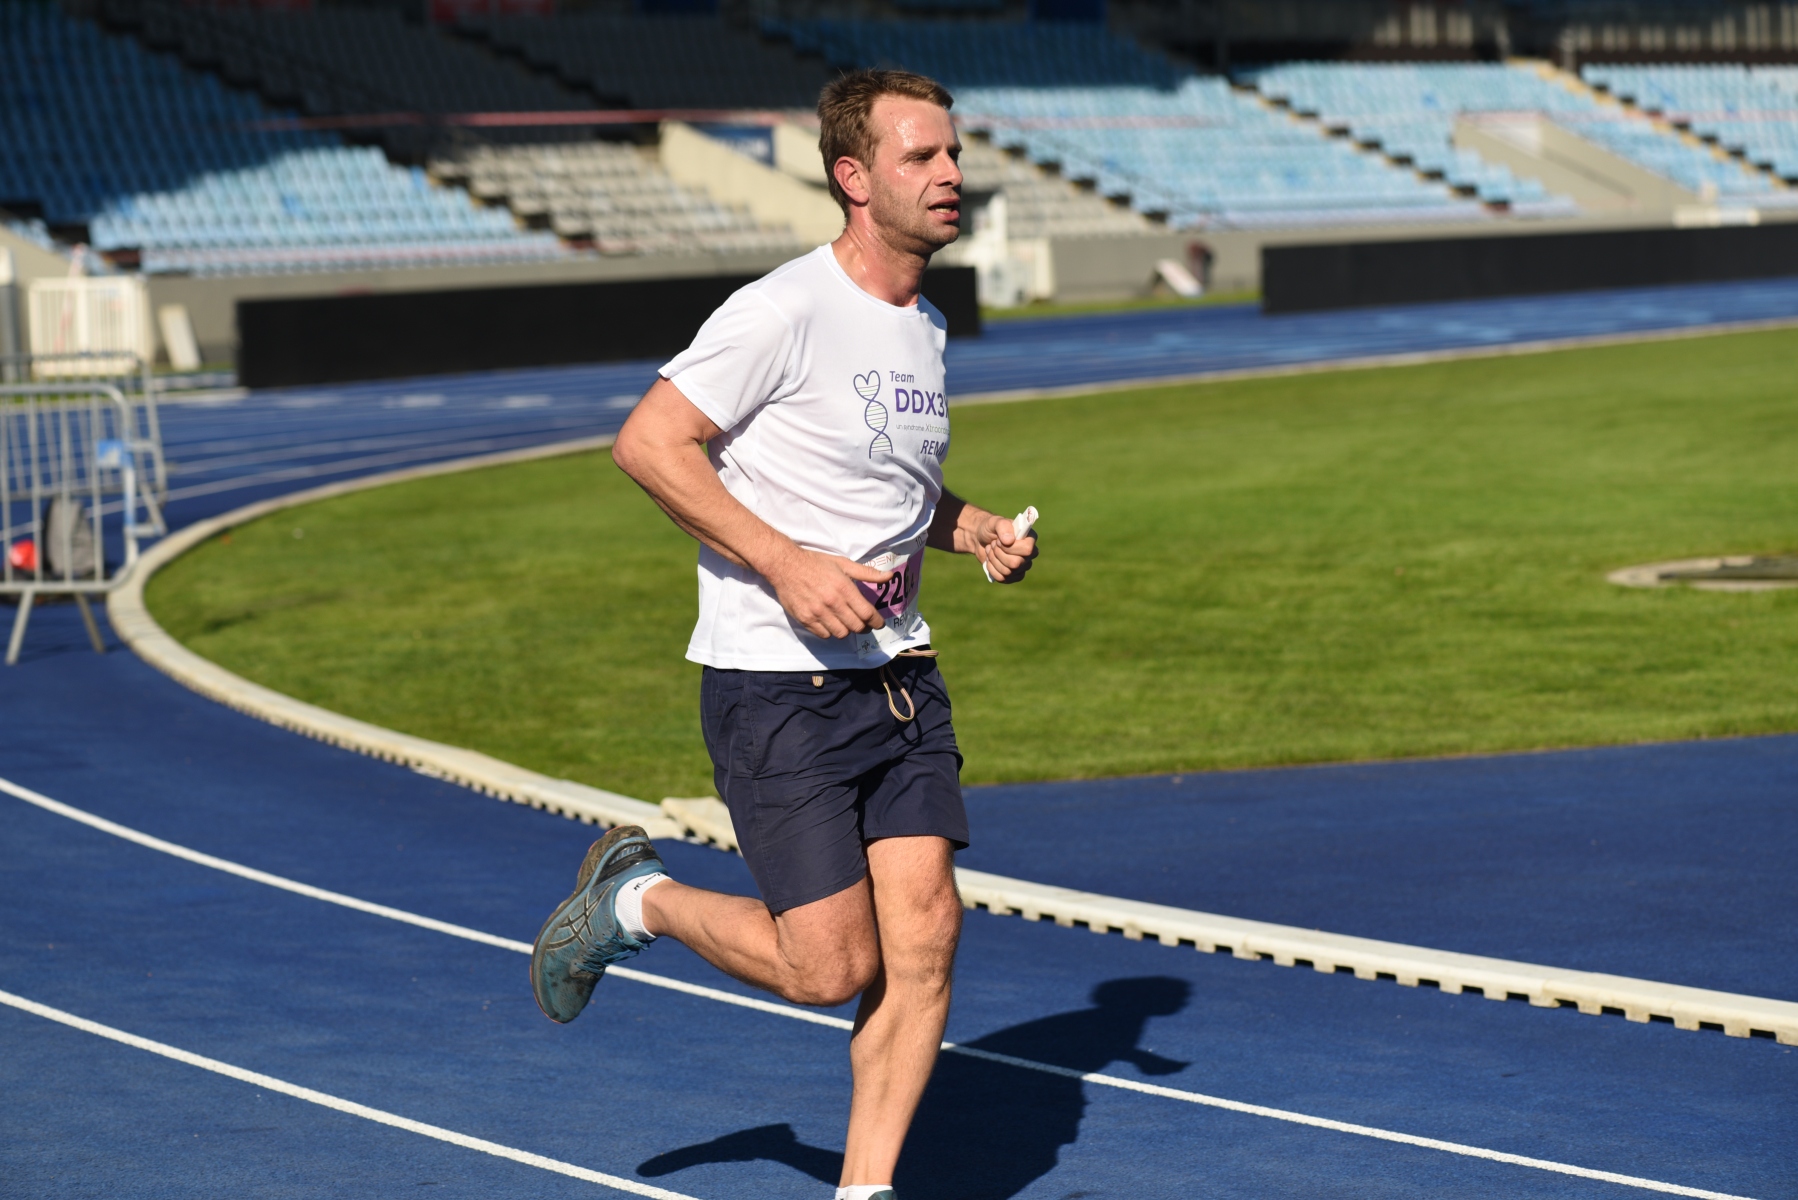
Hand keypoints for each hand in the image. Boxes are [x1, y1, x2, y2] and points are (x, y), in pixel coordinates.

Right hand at [764, 547, 893, 639]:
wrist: (786, 565)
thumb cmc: (816, 563)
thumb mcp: (843, 563)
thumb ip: (867, 573)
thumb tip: (889, 576)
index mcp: (844, 588)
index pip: (867, 613)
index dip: (876, 622)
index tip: (879, 623)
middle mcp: (832, 603)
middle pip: (856, 626)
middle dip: (864, 627)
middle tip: (864, 624)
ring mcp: (817, 613)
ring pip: (841, 633)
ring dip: (847, 630)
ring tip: (847, 623)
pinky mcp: (805, 619)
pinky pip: (824, 635)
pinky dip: (831, 632)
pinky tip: (831, 623)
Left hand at [975, 513, 1037, 583]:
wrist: (981, 539)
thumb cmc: (990, 528)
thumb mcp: (995, 522)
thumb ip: (1003, 526)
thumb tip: (1009, 541)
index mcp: (1030, 538)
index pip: (1027, 550)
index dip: (1010, 548)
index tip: (999, 540)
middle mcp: (1030, 554)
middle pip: (1016, 563)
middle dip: (998, 554)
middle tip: (993, 544)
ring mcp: (1022, 566)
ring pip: (1007, 572)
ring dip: (993, 560)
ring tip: (990, 550)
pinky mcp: (1013, 576)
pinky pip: (1003, 578)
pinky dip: (992, 569)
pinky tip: (990, 560)